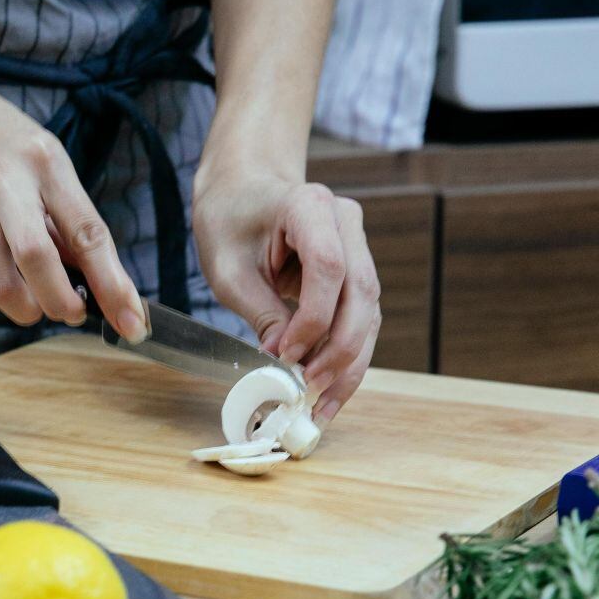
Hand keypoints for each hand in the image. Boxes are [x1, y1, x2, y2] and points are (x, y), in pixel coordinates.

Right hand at [0, 73, 147, 340]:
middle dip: (63, 304)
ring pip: (1, 289)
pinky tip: (0, 283)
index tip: (132, 321)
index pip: (88, 233)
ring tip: (34, 296)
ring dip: (28, 309)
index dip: (113, 284)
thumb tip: (95, 278)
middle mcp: (4, 186)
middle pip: (38, 263)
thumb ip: (69, 216)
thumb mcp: (46, 160)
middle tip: (74, 311)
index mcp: (45, 164)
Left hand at [192, 171, 380, 426]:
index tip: (286, 354)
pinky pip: (361, 319)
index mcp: (310, 206)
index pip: (329, 268)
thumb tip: (283, 363)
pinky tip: (329, 390)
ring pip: (370, 313)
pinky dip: (347, 356)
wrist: (242, 193)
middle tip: (310, 389)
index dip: (313, 318)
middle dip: (339, 349)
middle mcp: (346, 222)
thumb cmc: (230, 225)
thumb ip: (261, 312)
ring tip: (322, 404)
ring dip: (350, 362)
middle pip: (362, 294)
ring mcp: (358, 246)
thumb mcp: (229, 270)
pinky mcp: (356, 273)